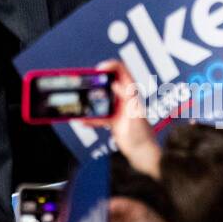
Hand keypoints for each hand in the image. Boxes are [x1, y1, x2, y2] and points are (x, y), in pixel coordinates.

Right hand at [82, 61, 159, 178]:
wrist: (142, 155)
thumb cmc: (142, 136)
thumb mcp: (135, 115)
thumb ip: (128, 99)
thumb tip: (116, 84)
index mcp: (131, 94)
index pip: (122, 72)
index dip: (110, 66)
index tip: (97, 69)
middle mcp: (124, 98)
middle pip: (108, 82)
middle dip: (96, 80)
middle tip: (83, 82)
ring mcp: (117, 109)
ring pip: (101, 98)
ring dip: (90, 98)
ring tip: (80, 100)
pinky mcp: (112, 120)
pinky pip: (98, 116)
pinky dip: (89, 118)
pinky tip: (81, 120)